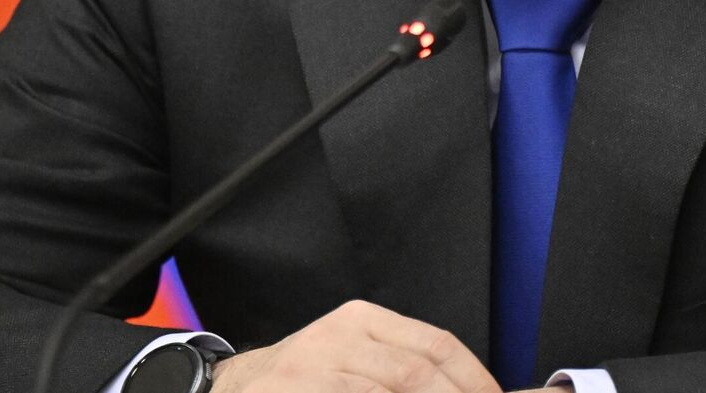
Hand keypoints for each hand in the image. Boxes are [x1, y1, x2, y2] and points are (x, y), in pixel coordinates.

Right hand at [211, 300, 499, 392]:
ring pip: (391, 390)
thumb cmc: (302, 380)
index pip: (435, 344)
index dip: (473, 378)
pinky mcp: (295, 389)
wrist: (232, 389)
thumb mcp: (351, 358)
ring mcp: (314, 366)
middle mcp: (339, 336)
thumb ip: (400, 369)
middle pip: (416, 371)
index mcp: (361, 320)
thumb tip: (463, 388)